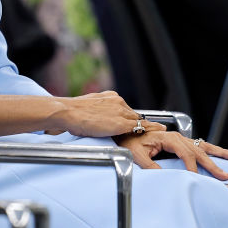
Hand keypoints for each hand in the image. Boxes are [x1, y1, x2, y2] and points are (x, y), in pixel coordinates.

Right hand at [48, 91, 165, 136]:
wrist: (67, 112)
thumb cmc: (72, 112)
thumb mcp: (88, 107)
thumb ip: (97, 110)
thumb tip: (97, 117)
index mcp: (109, 97)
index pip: (124, 108)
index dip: (130, 116)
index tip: (136, 120)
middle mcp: (117, 101)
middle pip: (133, 113)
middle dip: (139, 121)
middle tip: (152, 128)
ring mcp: (120, 111)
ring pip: (138, 119)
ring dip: (147, 125)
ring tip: (160, 130)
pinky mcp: (120, 123)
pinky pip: (140, 126)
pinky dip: (151, 128)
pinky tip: (160, 130)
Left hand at [117, 132, 227, 180]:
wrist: (126, 134)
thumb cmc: (130, 144)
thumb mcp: (136, 155)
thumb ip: (150, 165)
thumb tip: (164, 175)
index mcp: (168, 138)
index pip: (186, 154)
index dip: (192, 167)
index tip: (196, 178)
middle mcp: (177, 137)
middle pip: (200, 151)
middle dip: (214, 163)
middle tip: (226, 175)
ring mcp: (181, 139)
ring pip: (204, 146)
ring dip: (221, 153)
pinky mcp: (181, 143)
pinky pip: (200, 147)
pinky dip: (213, 151)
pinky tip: (226, 154)